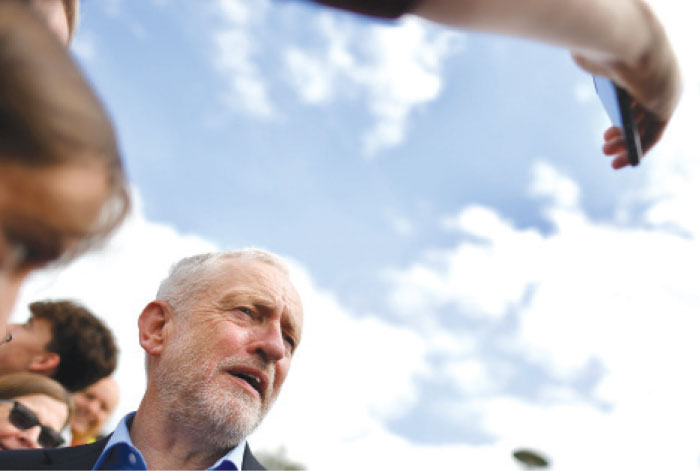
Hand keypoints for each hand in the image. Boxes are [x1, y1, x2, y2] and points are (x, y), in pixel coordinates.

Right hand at [571, 1, 680, 168]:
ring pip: (646, 126)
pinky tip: (624, 159)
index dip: (622, 117)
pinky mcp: (666, 105)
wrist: (626, 40)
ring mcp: (664, 92)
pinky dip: (639, 148)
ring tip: (606, 153)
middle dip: (622, 134)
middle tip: (605, 147)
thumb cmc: (606, 43)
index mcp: (643, 66)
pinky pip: (655, 133)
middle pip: (642, 114)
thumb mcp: (597, 52)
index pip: (636, 97)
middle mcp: (658, 80)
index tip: (608, 132)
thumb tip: (587, 57)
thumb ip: (595, 58)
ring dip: (626, 144)